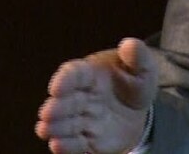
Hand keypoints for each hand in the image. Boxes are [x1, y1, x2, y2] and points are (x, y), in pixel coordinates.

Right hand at [36, 38, 158, 153]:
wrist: (139, 111)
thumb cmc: (135, 83)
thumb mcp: (143, 67)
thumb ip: (137, 56)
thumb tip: (130, 45)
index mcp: (90, 74)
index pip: (74, 74)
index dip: (64, 80)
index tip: (57, 87)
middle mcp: (81, 97)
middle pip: (65, 102)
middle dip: (56, 108)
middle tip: (48, 113)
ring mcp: (83, 119)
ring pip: (65, 124)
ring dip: (55, 127)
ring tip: (45, 129)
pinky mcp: (88, 140)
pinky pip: (75, 145)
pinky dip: (66, 146)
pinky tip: (58, 145)